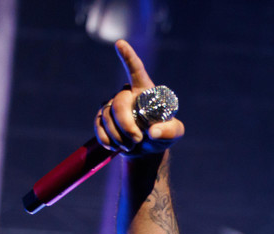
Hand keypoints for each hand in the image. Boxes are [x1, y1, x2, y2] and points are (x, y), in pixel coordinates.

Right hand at [94, 40, 183, 155]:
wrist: (146, 149)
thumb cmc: (163, 135)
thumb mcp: (174, 133)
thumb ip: (169, 131)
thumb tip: (153, 132)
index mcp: (145, 90)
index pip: (136, 71)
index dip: (128, 57)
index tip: (120, 43)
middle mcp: (127, 93)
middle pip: (119, 103)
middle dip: (126, 124)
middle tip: (137, 140)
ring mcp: (112, 104)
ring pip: (107, 116)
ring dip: (118, 136)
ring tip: (130, 146)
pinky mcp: (102, 117)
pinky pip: (99, 125)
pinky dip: (106, 138)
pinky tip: (114, 146)